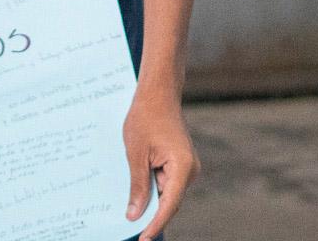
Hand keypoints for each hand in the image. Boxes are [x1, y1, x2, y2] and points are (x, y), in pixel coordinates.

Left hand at [124, 86, 199, 239]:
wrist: (158, 92)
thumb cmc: (146, 115)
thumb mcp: (136, 152)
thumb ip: (138, 185)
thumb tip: (136, 214)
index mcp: (183, 167)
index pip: (169, 205)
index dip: (155, 224)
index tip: (143, 239)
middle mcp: (190, 170)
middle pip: (169, 201)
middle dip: (151, 213)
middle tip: (131, 226)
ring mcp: (186, 166)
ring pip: (166, 192)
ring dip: (150, 197)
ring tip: (128, 205)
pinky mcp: (180, 162)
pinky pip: (165, 180)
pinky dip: (152, 185)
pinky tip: (136, 187)